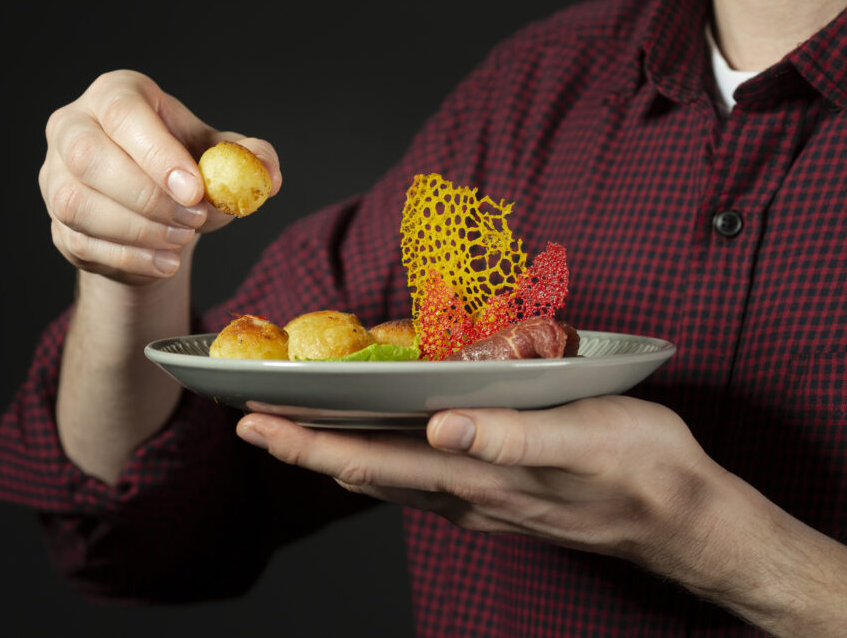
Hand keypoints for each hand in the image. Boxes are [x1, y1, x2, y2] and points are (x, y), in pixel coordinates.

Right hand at [39, 69, 281, 284]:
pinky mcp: (56, 222)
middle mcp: (72, 127)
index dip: (157, 152)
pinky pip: (82, 242)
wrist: (155, 210)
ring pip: (78, 204)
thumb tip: (267, 176)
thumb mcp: (220, 155)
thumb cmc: (184, 168)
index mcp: (114, 94)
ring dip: (138, 230)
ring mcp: (54, 176)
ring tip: (182, 239)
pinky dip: (129, 259)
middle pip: (88, 156)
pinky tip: (165, 262)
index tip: (195, 189)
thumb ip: (248, 157)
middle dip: (146, 195)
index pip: (123, 112)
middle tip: (194, 219)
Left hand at [235, 396, 718, 565]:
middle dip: (305, 447)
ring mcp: (480, 501)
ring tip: (302, 428)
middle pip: (364, 471)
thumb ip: (511, 438)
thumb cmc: (641, 472)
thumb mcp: (583, 443)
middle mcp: (465, 496)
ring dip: (338, 452)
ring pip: (388, 478)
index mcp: (475, 478)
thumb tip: (440, 427)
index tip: (255, 424)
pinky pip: (420, 480)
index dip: (307, 443)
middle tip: (254, 421)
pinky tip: (383, 443)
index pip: (368, 460)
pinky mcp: (500, 495)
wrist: (685, 519)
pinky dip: (383, 458)